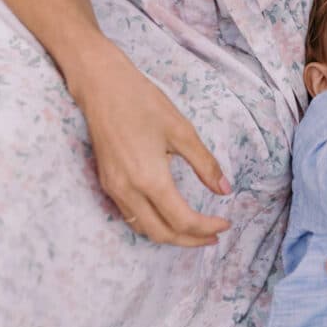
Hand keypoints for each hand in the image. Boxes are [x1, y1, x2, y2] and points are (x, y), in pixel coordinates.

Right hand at [68, 42, 231, 246]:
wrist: (101, 86)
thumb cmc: (142, 102)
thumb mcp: (181, 130)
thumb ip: (205, 164)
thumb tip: (225, 190)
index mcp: (150, 179)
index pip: (182, 220)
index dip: (206, 228)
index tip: (225, 225)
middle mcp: (128, 191)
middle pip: (161, 234)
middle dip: (190, 240)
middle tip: (213, 237)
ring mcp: (114, 189)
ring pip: (143, 229)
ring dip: (170, 236)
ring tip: (195, 231)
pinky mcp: (107, 182)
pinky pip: (131, 216)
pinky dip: (152, 224)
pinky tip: (168, 215)